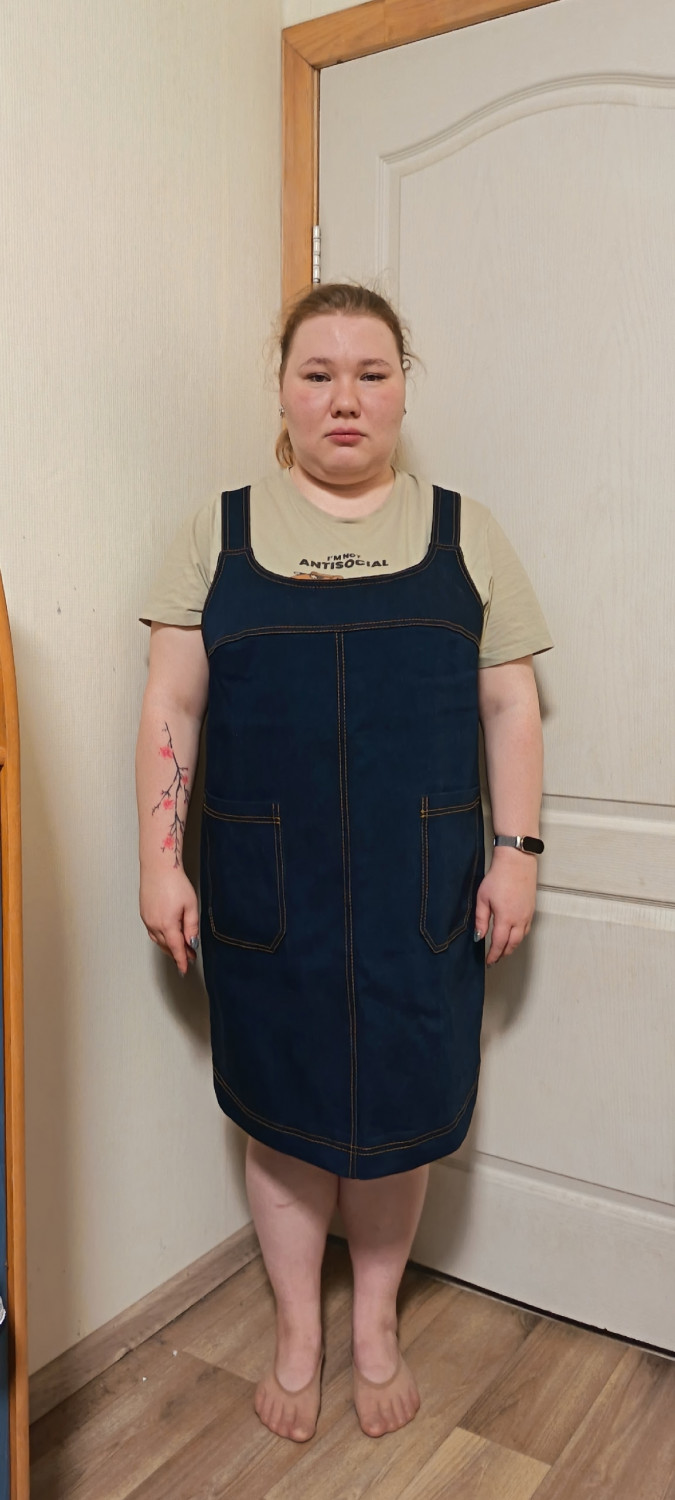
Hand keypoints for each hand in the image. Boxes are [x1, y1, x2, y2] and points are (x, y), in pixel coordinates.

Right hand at [140, 867, 199, 975]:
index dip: (181, 961)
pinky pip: (152, 932)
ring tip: (180, 948)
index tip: (185, 970)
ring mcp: (147, 919)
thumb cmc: (175, 882)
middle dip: (178, 954)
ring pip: (158, 940)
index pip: (176, 949)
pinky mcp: (144, 914)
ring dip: (169, 946)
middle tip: (189, 957)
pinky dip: (161, 938)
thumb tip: (192, 943)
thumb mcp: (191, 905)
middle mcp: (154, 924)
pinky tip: (167, 936)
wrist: (158, 867)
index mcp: (167, 924)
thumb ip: (191, 926)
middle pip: (167, 946)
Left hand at [475, 847, 537, 965]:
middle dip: (503, 953)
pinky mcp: (532, 909)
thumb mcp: (483, 898)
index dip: (494, 955)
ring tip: (503, 949)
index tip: (488, 961)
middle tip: (495, 959)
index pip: (499, 943)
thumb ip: (481, 920)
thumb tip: (479, 936)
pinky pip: (526, 929)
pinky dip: (519, 936)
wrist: (517, 862)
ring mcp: (527, 915)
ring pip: (521, 938)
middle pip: (513, 944)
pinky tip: (513, 935)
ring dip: (512, 946)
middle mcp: (519, 919)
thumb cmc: (499, 877)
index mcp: (506, 918)